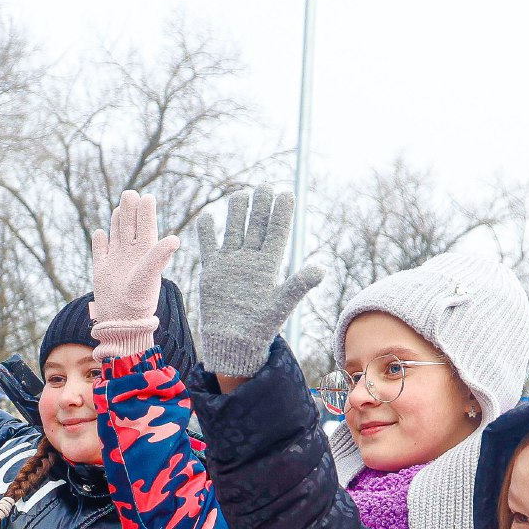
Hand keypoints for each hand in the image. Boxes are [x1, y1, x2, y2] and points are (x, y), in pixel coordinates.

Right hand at [88, 191, 180, 361]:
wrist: (121, 321)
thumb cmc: (138, 301)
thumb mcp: (149, 276)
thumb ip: (159, 256)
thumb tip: (175, 238)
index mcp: (145, 253)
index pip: (146, 226)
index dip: (146, 212)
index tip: (147, 197)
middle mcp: (132, 255)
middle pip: (131, 227)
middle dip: (131, 210)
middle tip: (131, 193)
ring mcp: (116, 262)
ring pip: (117, 236)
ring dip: (118, 221)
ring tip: (121, 207)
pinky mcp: (102, 271)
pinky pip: (100, 252)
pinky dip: (99, 242)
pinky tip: (100, 232)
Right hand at [194, 187, 323, 378]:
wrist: (232, 342)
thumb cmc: (259, 328)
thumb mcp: (280, 305)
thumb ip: (297, 285)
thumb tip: (321, 269)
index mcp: (269, 266)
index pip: (276, 233)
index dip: (281, 214)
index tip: (287, 194)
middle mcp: (250, 260)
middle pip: (256, 226)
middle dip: (260, 206)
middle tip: (265, 186)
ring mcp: (231, 264)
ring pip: (234, 230)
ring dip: (236, 213)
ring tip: (240, 193)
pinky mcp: (213, 271)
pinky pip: (209, 246)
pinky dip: (207, 231)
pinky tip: (208, 216)